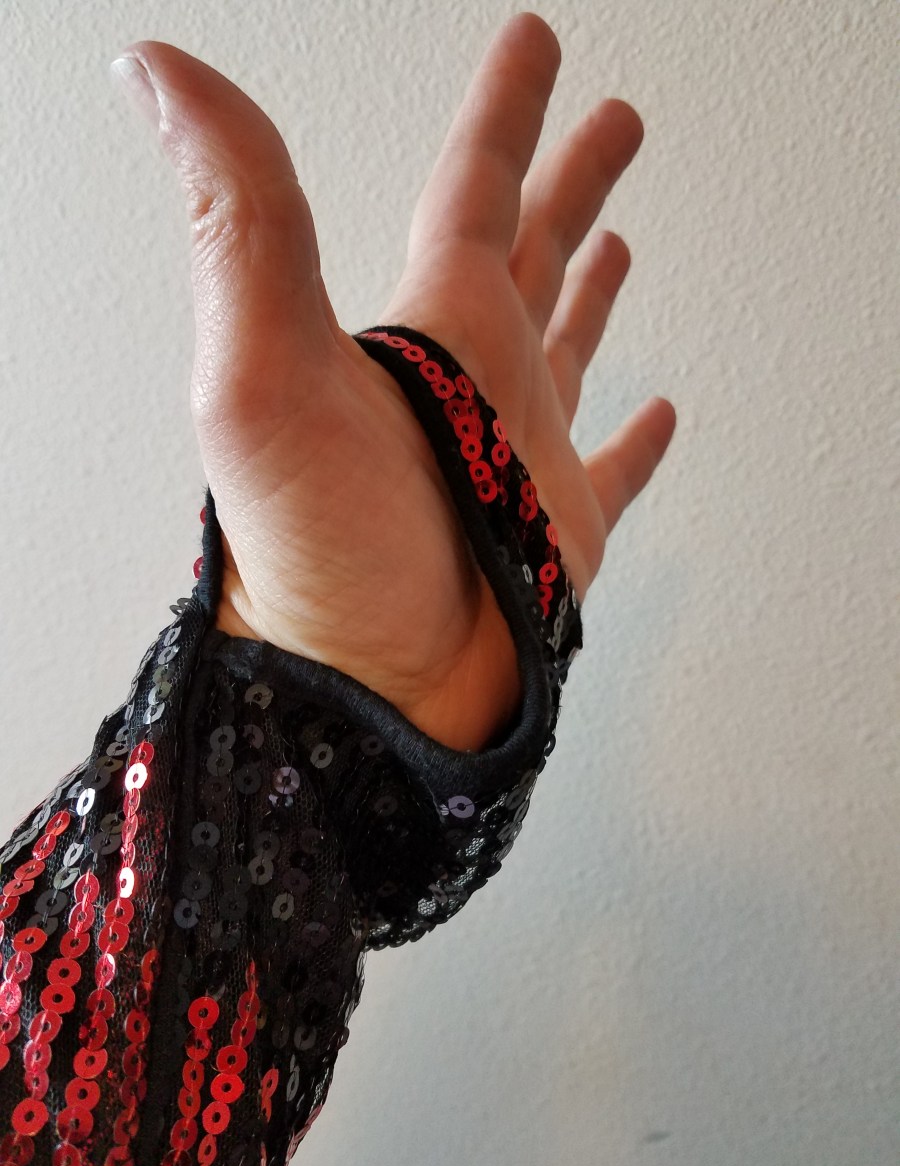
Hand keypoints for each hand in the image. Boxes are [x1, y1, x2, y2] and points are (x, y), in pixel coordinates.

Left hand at [110, 12, 674, 752]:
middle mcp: (479, 380)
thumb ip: (238, 219)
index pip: (474, 188)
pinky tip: (662, 413)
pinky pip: (614, 469)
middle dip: (573, 179)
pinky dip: (639, 440)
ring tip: (623, 239)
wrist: (368, 696)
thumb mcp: (265, 373)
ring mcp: (524, 455)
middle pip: (533, 251)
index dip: (507, 112)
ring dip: (596, 289)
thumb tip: (158, 69)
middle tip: (616, 119)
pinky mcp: (565, 532)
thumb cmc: (322, 555)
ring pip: (570, 347)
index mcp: (430, 331)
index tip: (536, 47)